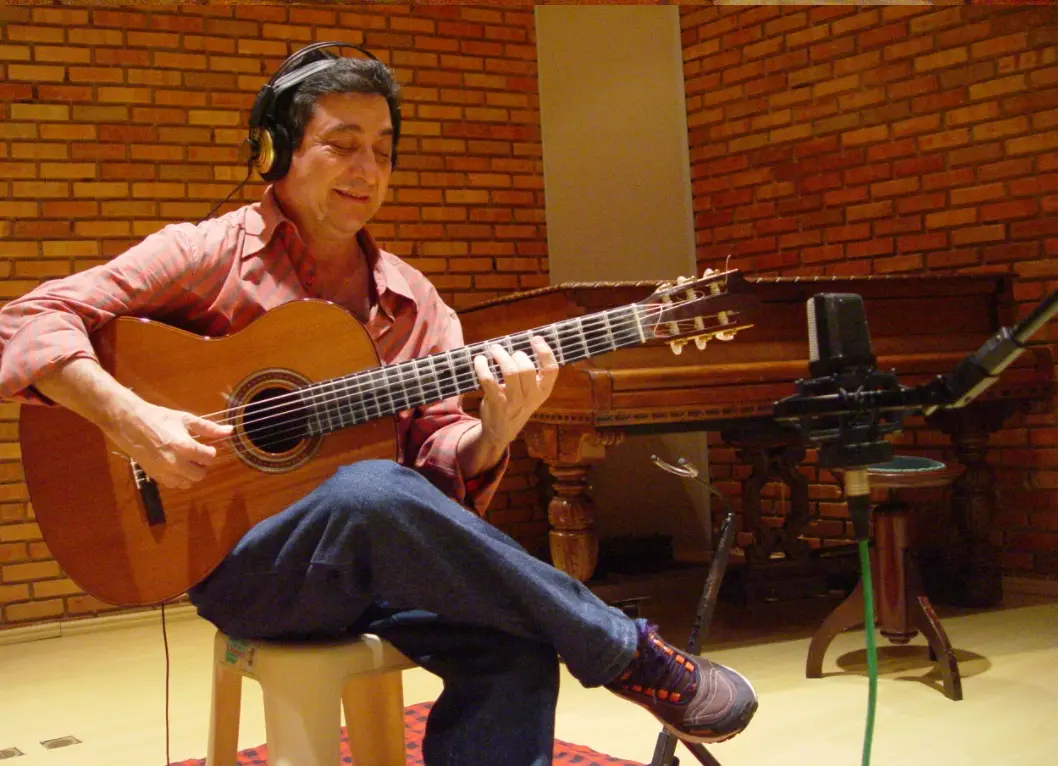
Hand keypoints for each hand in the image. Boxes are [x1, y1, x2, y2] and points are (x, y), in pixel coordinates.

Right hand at [103, 401, 232, 489]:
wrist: (130, 424)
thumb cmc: (159, 418)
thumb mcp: (186, 419)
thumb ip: (209, 428)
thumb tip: (230, 431)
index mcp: (185, 447)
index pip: (209, 457)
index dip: (210, 451)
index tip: (205, 445)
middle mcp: (175, 463)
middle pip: (200, 474)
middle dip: (202, 464)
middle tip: (196, 454)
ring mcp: (164, 471)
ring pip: (188, 483)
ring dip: (191, 473)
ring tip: (186, 460)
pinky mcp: (155, 476)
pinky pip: (174, 484)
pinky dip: (179, 478)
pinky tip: (176, 466)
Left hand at [473, 336, 558, 449]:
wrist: (502, 431)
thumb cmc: (517, 404)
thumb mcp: (531, 394)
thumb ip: (531, 374)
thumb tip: (519, 344)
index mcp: (543, 391)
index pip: (552, 370)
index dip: (545, 352)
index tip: (535, 339)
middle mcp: (531, 397)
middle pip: (527, 369)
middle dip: (516, 354)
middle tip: (508, 351)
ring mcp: (513, 401)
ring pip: (510, 372)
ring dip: (500, 356)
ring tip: (494, 349)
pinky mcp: (497, 402)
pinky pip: (489, 380)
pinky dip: (482, 367)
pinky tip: (480, 360)